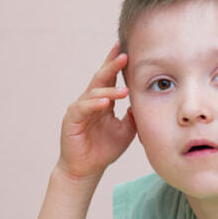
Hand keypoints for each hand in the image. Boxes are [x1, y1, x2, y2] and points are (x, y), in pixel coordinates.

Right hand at [58, 43, 136, 181]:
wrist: (87, 169)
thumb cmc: (105, 149)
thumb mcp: (126, 131)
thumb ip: (134, 115)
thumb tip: (145, 100)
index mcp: (103, 101)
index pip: (110, 78)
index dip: (116, 64)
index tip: (125, 49)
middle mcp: (90, 101)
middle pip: (101, 78)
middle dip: (112, 66)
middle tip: (124, 55)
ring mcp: (80, 108)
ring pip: (94, 92)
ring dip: (109, 90)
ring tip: (124, 91)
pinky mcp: (72, 119)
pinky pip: (83, 108)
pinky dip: (94, 104)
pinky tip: (105, 103)